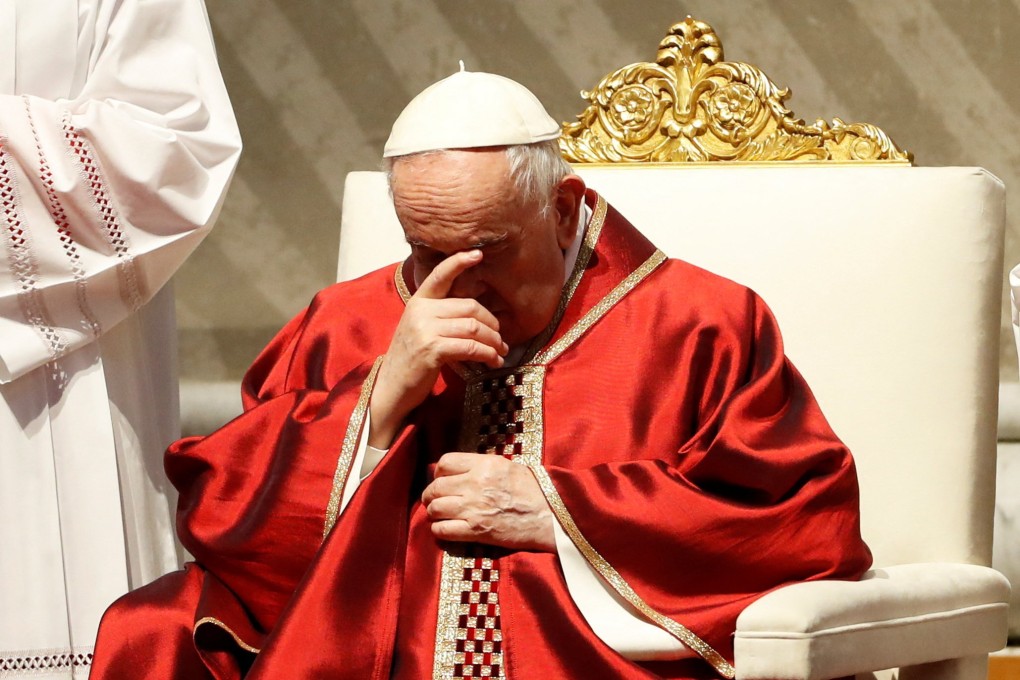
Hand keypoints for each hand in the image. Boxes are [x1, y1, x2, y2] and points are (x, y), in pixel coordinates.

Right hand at [369, 250, 507, 447]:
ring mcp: (425, 330)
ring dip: (493, 341)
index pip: (439, 275)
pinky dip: (487, 354)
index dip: (459, 262)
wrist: (391, 389)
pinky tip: (493, 361)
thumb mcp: (420, 330)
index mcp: (418, 302)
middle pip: (469, 307)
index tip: (478, 253)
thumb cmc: (410, 361)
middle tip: (501, 339)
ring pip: (473, 327)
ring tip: (500, 351)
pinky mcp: (432, 350)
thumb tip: (477, 315)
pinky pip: (470, 347)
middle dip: (491, 323)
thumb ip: (440, 316)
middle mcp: (420, 311)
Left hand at [421, 452, 554, 551]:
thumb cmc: (533, 491)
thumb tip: (453, 469)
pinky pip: (443, 531)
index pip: (445, 462)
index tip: (441, 479)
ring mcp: (474, 508)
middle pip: (436, 487)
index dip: (438, 472)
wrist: (551, 517)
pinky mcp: (476, 531)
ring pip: (435, 508)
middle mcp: (475, 484)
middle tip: (433, 500)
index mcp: (484, 465)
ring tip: (439, 515)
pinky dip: (439, 530)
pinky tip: (445, 529)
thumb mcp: (507, 467)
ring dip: (433, 513)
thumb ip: (480, 466)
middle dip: (430, 495)